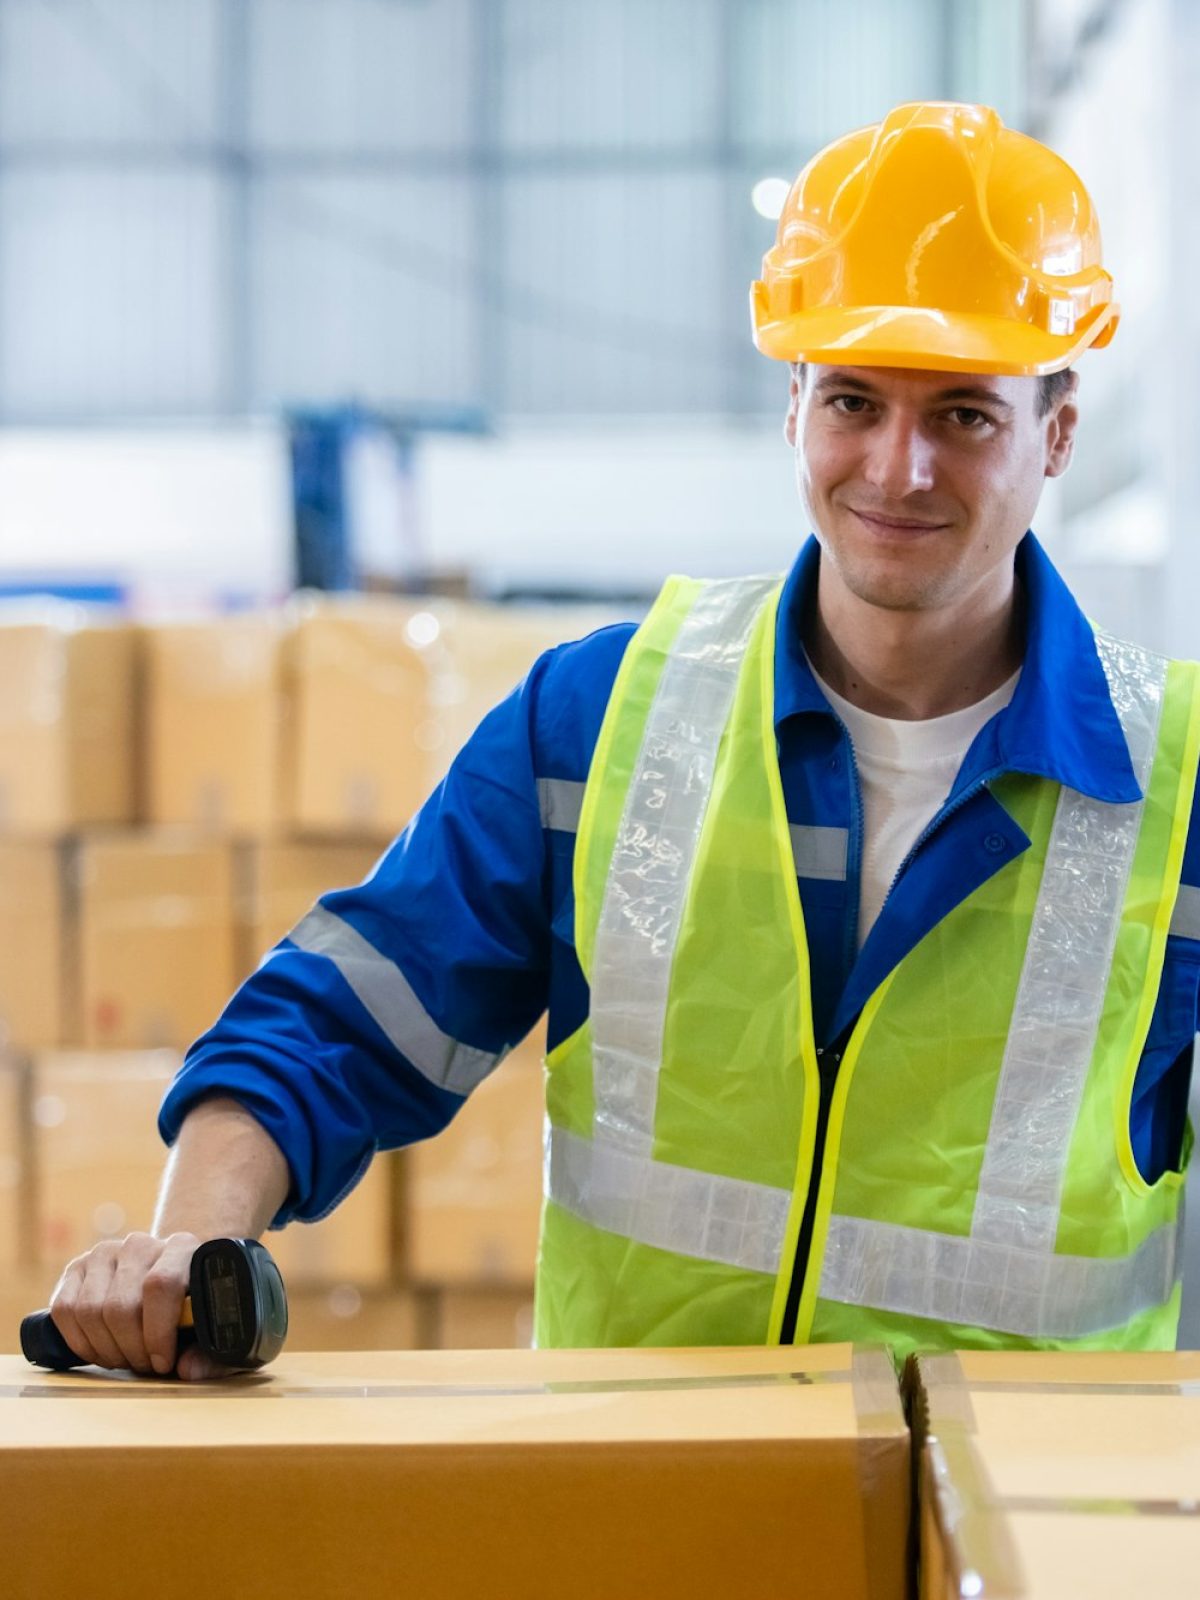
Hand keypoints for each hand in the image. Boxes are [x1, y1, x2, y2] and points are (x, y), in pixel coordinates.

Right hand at [47, 1231, 224, 1380]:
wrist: (167, 1280)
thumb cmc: (192, 1307)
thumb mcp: (211, 1327)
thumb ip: (210, 1352)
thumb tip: (189, 1369)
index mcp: (182, 1248)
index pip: (161, 1285)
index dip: (157, 1332)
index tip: (163, 1363)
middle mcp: (141, 1244)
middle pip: (121, 1306)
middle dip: (131, 1350)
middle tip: (144, 1366)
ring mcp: (105, 1252)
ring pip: (91, 1311)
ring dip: (107, 1349)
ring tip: (126, 1359)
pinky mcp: (77, 1267)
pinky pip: (65, 1310)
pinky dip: (80, 1341)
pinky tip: (101, 1350)